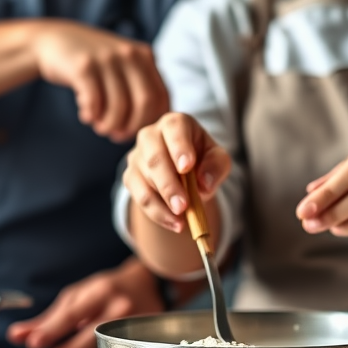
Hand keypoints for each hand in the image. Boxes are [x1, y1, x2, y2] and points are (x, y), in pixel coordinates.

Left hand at [6, 257, 164, 347]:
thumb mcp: (77, 295)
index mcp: (101, 291)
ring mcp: (133, 325)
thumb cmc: (106, 290)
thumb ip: (48, 318)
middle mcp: (120, 308)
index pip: (73, 314)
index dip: (52, 331)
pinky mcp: (141, 341)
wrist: (148, 285)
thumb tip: (16, 336)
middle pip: (90, 336)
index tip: (33, 343)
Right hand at [32, 20, 168, 141]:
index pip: (161, 97)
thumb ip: (140, 86)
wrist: (53, 40)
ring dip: (108, 125)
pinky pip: (94, 102)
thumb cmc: (93, 63)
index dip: (150, 121)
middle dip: (132, 126)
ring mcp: (107, 58)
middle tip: (117, 135)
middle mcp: (129, 54)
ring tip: (100, 127)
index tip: (135, 132)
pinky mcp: (83, 66)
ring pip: (118, 106)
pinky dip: (91, 116)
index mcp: (144, 56)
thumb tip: (154, 126)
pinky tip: (86, 116)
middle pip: (144, 102)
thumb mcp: (122, 66)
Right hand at [123, 112, 231, 233]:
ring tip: (182, 221)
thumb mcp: (218, 159)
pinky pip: (139, 197)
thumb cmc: (202, 159)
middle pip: (155, 158)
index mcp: (175, 124)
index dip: (179, 147)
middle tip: (183, 206)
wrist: (183, 172)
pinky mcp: (130, 176)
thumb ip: (216, 166)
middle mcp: (151, 135)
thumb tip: (204, 183)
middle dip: (169, 184)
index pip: (174, 129)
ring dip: (163, 203)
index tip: (186, 167)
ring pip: (144, 180)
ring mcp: (137, 156)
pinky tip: (174, 223)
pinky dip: (157, 213)